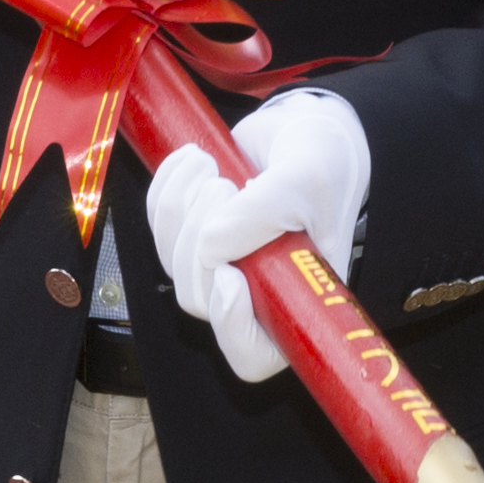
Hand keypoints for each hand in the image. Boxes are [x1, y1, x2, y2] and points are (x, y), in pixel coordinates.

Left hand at [141, 90, 367, 388]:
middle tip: (222, 187)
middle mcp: (258, 291)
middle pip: (201, 301)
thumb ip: (262, 215)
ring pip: (173, 263)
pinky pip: (159, 227)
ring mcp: (223, 264)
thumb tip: (210, 246)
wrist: (307, 127)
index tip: (229, 275)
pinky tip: (191, 160)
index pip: (254, 355)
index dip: (231, 328)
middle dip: (198, 241)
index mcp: (297, 298)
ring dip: (180, 209)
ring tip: (209, 166)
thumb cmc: (324, 161)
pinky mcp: (195, 235)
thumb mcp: (306, 181)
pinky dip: (166, 190)